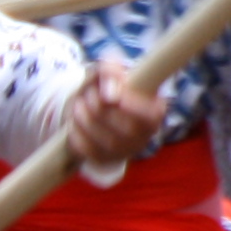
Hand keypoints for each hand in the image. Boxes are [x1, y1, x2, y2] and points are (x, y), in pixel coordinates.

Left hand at [63, 60, 158, 176]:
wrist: (95, 110)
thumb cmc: (108, 88)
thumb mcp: (110, 71)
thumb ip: (111, 70)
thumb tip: (109, 93)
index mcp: (155, 112)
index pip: (150, 114)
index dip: (131, 105)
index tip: (109, 95)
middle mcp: (145, 135)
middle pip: (122, 125)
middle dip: (98, 105)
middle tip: (88, 95)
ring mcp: (125, 151)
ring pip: (103, 138)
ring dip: (84, 117)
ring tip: (78, 105)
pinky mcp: (106, 159)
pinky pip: (89, 150)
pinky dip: (78, 133)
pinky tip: (75, 122)